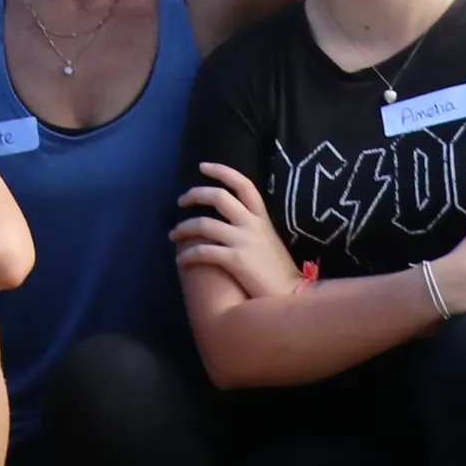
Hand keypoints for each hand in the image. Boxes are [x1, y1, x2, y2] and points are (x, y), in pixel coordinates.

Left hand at [170, 162, 304, 303]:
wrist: (293, 299)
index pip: (244, 185)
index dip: (222, 171)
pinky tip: (181, 260)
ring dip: (182, 228)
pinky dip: (187, 255)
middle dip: (194, 195)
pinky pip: (202, 251)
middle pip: (218, 196)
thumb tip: (226, 222)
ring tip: (172, 235)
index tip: (202, 166)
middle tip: (181, 201)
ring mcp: (244, 241)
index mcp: (262, 219)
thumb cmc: (279, 273)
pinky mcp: (236, 260)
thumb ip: (252, 228)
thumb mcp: (270, 241)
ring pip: (203, 224)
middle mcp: (252, 225)